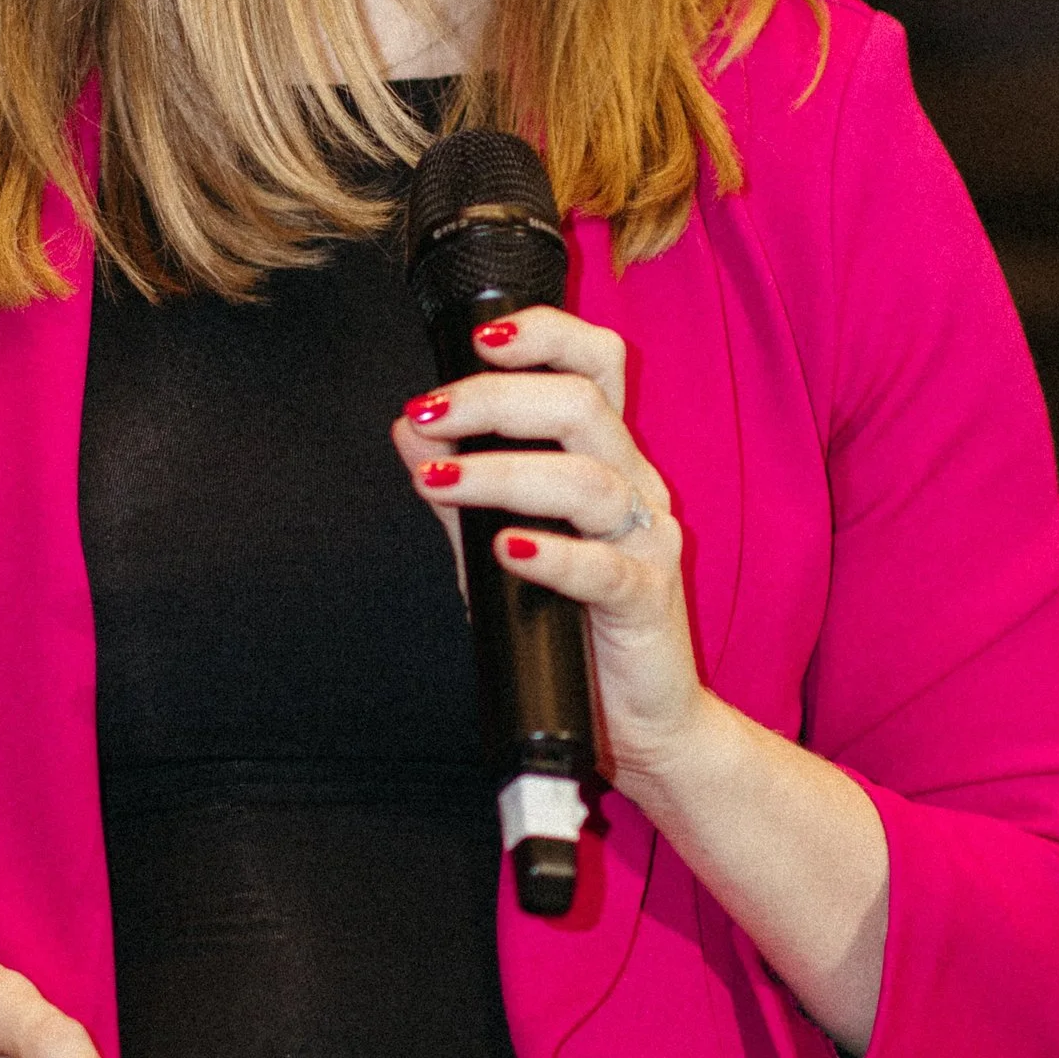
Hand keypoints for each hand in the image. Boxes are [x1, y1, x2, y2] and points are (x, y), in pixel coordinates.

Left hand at [390, 304, 706, 797]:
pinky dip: (552, 554)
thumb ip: (462, 487)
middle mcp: (634, 487)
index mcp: (606, 457)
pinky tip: (508, 550)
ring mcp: (647, 542)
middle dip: (496, 398)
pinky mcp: (649, 601)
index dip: (544, 335)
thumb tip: (409, 428)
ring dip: (503, 473)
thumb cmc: (568, 627)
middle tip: (430, 415)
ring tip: (441, 482)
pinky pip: (604, 567)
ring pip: (587, 479)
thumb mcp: (497, 546)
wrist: (633, 722)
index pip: (594, 364)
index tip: (478, 340)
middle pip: (582, 404)